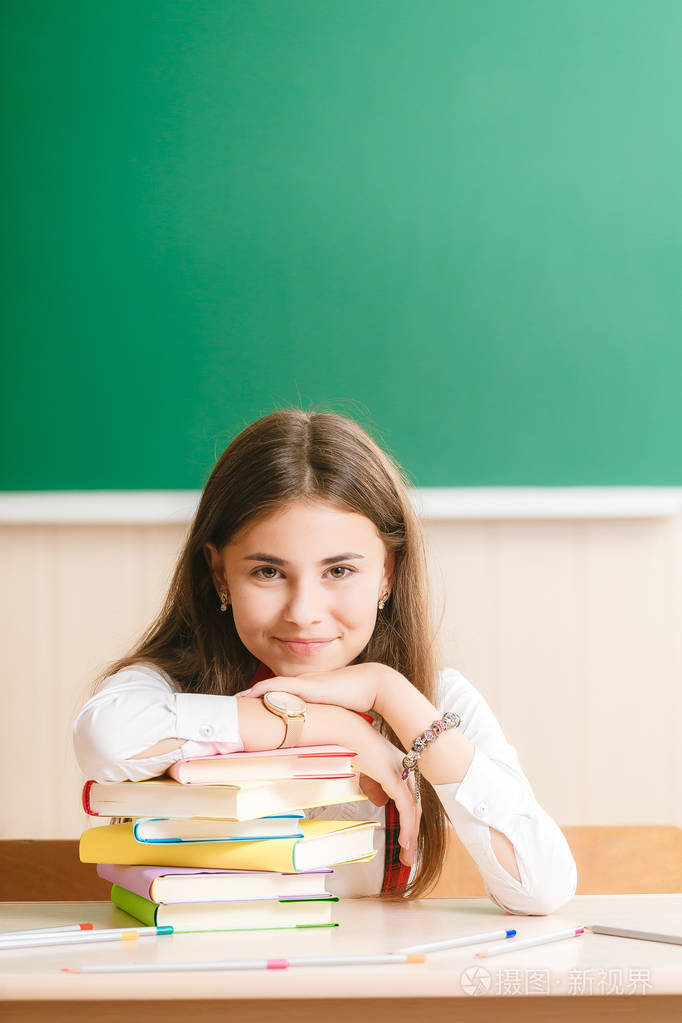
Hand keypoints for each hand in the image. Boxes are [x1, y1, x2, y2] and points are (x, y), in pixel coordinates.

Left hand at [237, 662, 391, 715]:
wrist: (373, 684)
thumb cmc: (362, 701)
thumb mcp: (341, 716)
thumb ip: (334, 727)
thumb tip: (334, 744)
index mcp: (311, 692)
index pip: (284, 695)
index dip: (266, 701)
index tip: (250, 710)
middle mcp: (304, 685)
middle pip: (271, 690)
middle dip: (252, 697)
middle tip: (233, 707)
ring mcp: (303, 684)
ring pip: (270, 687)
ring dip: (251, 693)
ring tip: (233, 701)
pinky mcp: (305, 685)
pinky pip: (276, 685)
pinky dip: (260, 689)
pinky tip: (247, 694)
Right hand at [348, 725, 420, 865]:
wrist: (340, 729)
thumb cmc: (348, 744)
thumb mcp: (364, 768)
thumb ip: (375, 784)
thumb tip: (381, 801)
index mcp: (399, 762)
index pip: (410, 796)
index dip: (410, 820)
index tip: (406, 841)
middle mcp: (405, 765)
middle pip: (415, 805)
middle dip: (413, 832)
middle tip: (409, 855)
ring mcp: (401, 770)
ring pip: (413, 810)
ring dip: (411, 836)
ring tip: (407, 857)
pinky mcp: (394, 776)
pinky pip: (405, 807)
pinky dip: (407, 827)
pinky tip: (404, 843)